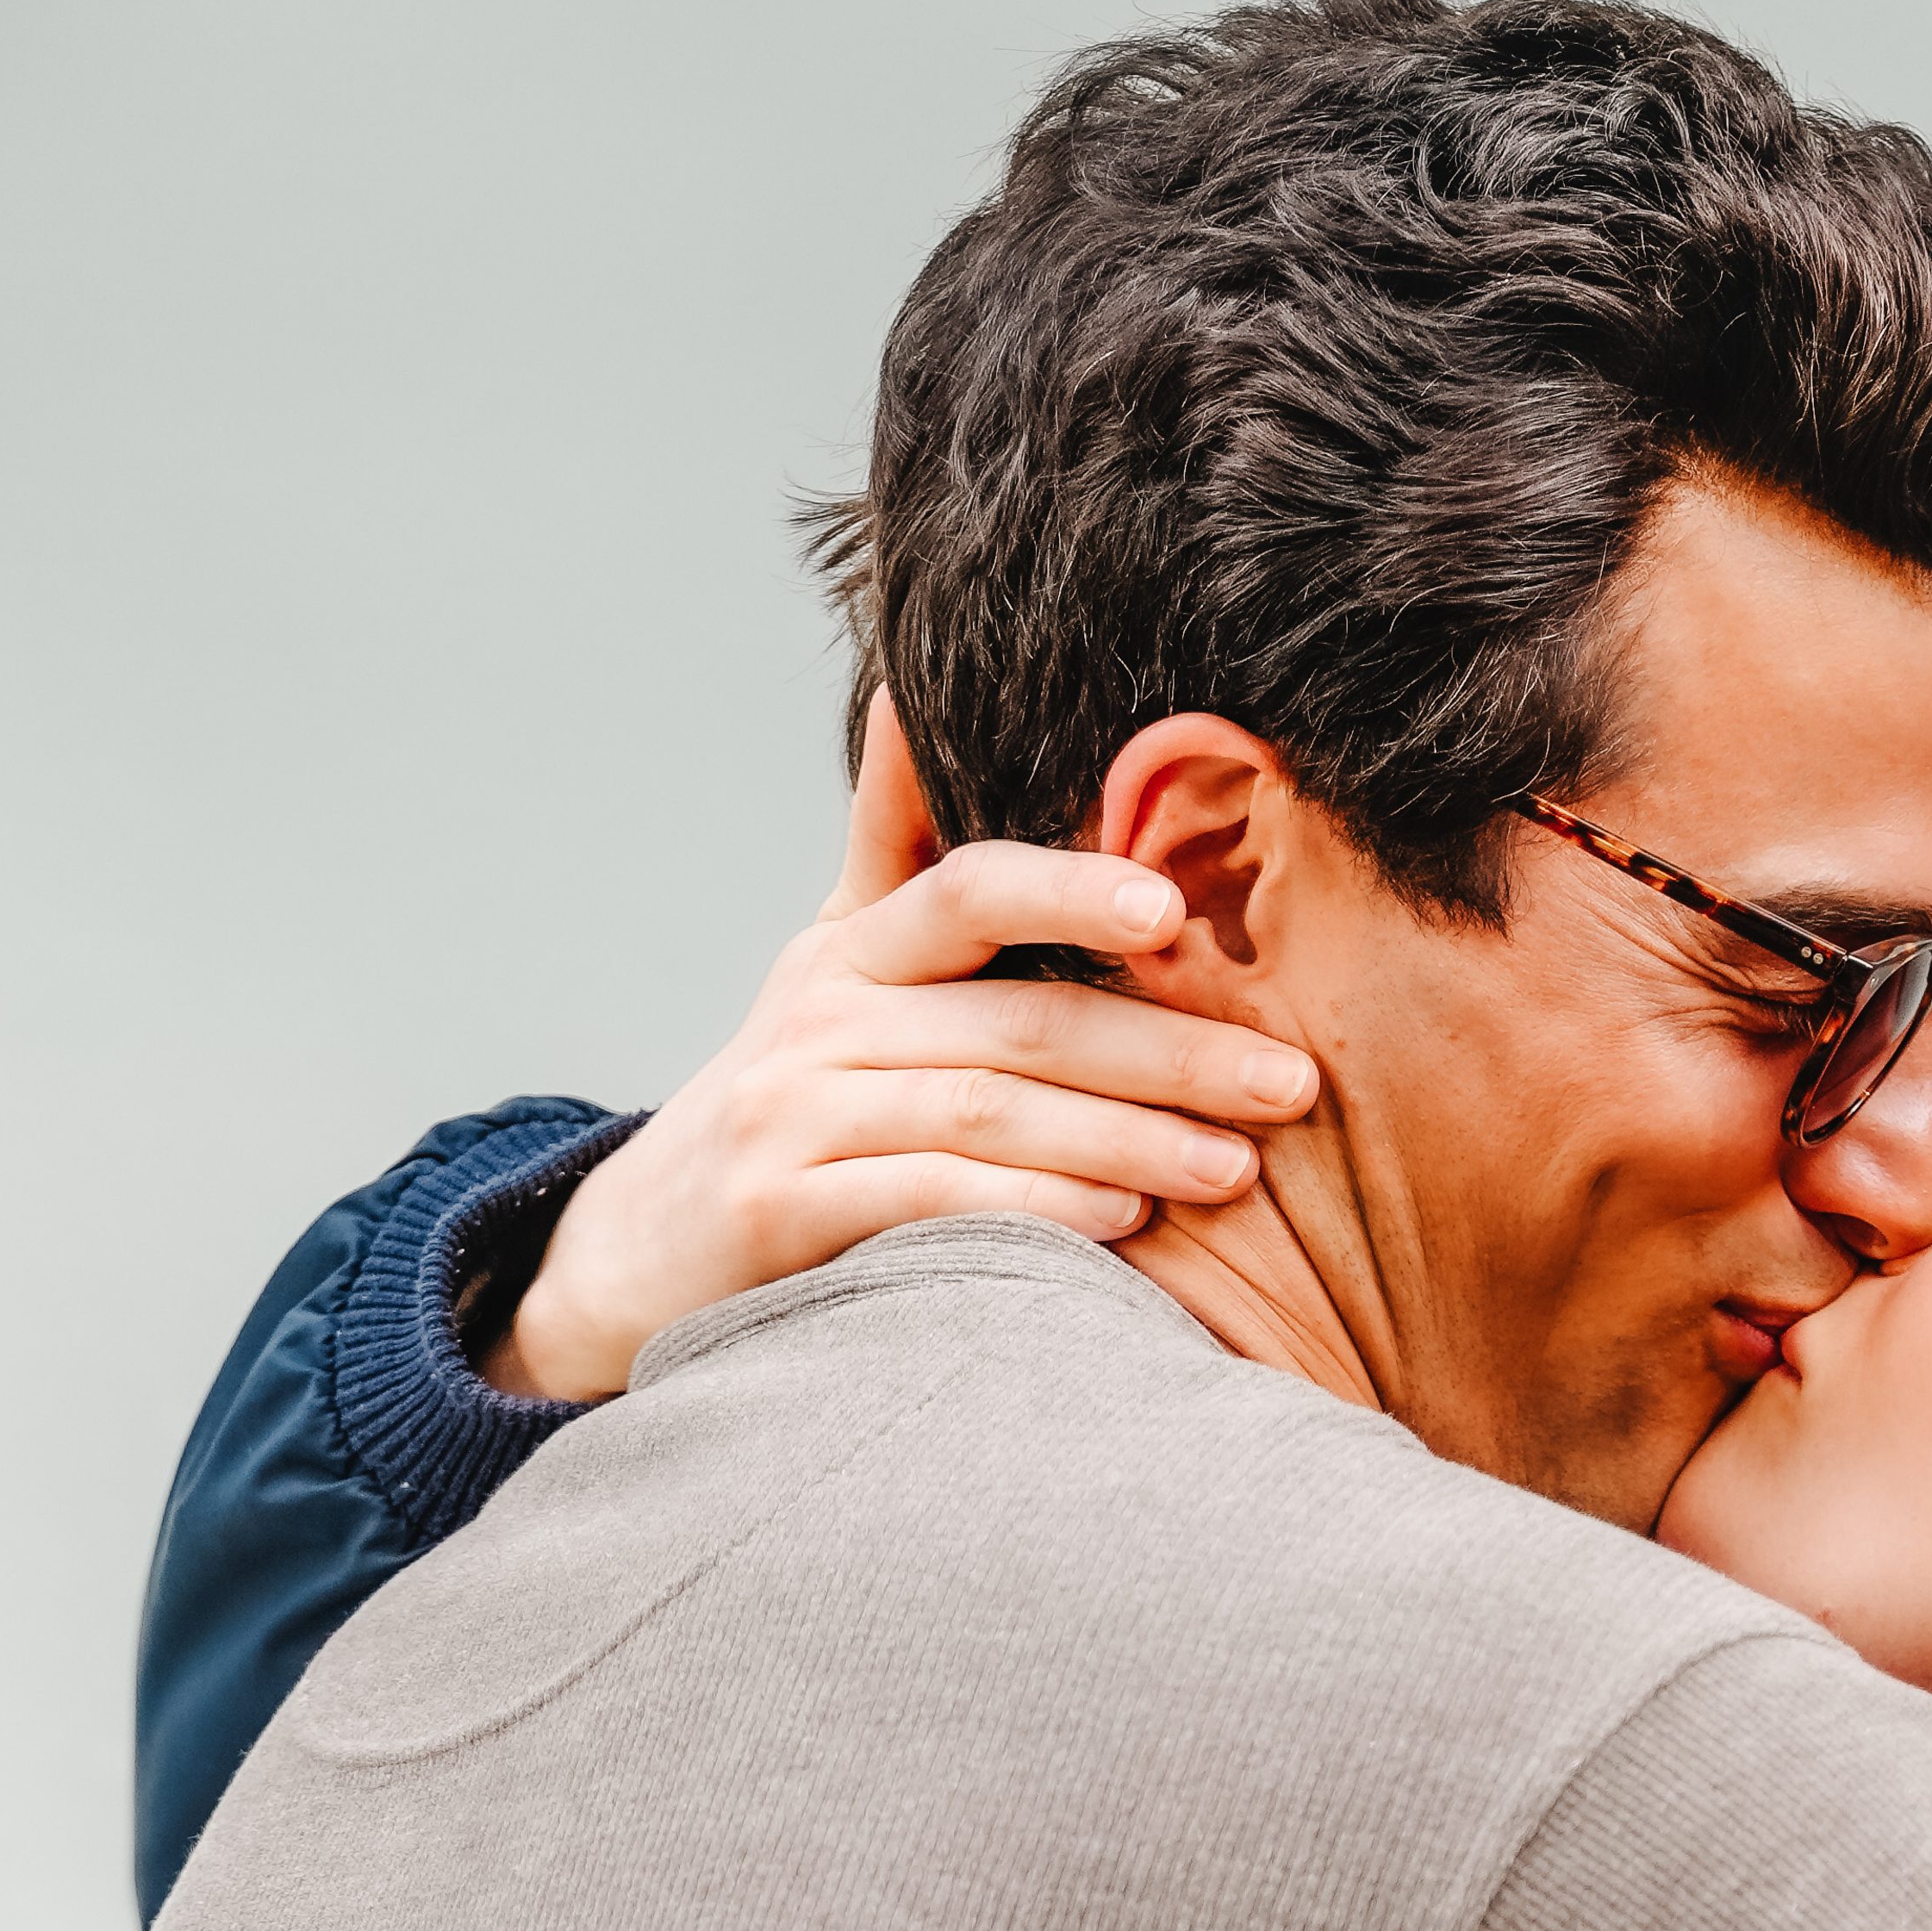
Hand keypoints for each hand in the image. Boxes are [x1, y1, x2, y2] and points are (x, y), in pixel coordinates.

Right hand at [483, 842, 1319, 1401]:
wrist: (641, 1245)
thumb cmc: (791, 1092)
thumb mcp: (834, 956)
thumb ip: (895, 837)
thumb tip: (913, 684)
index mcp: (855, 947)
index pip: (969, 890)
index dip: (1068, 887)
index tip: (1171, 903)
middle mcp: (820, 1017)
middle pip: (1016, 1021)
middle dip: (1167, 1049)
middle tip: (1290, 1078)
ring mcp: (793, 1115)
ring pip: (984, 1114)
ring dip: (1124, 1140)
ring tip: (1237, 1166)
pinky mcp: (779, 1215)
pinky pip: (931, 1203)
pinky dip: (1033, 1209)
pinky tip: (1124, 1224)